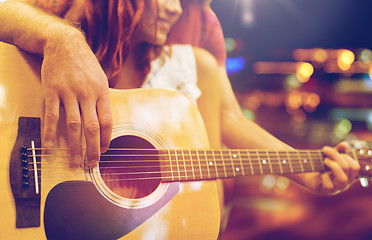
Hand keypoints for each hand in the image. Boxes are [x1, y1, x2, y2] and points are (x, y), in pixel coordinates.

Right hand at [41, 28, 111, 167]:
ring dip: (74, 147)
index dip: (106, 139)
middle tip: (92, 165)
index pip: (107, 121)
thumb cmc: (85, 64)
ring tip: (75, 162)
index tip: (105, 151)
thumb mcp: (102, 79)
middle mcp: (87, 94)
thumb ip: (103, 100)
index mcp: (102, 92)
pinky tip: (50, 146)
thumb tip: (106, 122)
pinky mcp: (52, 91)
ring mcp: (68, 92)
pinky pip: (51, 115)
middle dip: (93, 149)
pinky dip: (50, 132)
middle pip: (92, 127)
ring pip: (73, 125)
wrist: (65, 44)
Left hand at [288, 142, 359, 194]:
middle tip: (325, 151)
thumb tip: (344, 145)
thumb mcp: (329, 155)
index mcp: (348, 175)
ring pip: (343, 180)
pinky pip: (329, 185)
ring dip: (334, 166)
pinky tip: (319, 172)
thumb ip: (338, 150)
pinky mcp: (325, 191)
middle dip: (336, 156)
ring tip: (325, 160)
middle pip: (348, 169)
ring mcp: (335, 188)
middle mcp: (344, 183)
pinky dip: (324, 176)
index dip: (346, 156)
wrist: (304, 171)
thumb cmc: (319, 163)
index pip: (355, 167)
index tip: (333, 149)